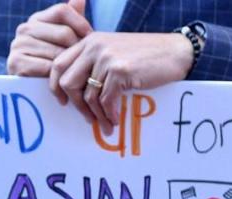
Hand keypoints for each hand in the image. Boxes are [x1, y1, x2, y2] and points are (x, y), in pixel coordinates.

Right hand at [7, 0, 89, 76]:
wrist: (30, 91)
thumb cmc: (51, 62)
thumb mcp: (63, 39)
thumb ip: (71, 18)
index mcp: (36, 19)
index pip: (62, 11)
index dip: (80, 24)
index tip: (91, 39)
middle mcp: (24, 29)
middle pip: (63, 33)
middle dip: (77, 49)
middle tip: (86, 62)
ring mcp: (18, 45)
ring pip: (56, 52)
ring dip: (69, 65)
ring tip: (78, 75)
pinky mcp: (15, 63)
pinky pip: (46, 67)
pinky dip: (57, 76)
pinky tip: (64, 83)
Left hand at [50, 31, 193, 130]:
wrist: (176, 52)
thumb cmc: (143, 57)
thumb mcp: (112, 52)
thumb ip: (91, 65)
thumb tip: (71, 93)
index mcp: (89, 41)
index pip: (58, 65)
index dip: (55, 87)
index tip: (63, 102)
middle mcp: (95, 46)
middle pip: (67, 83)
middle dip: (75, 105)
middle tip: (87, 118)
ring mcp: (107, 57)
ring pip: (87, 95)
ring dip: (96, 115)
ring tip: (105, 124)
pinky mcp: (120, 70)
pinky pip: (106, 100)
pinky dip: (109, 114)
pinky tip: (115, 120)